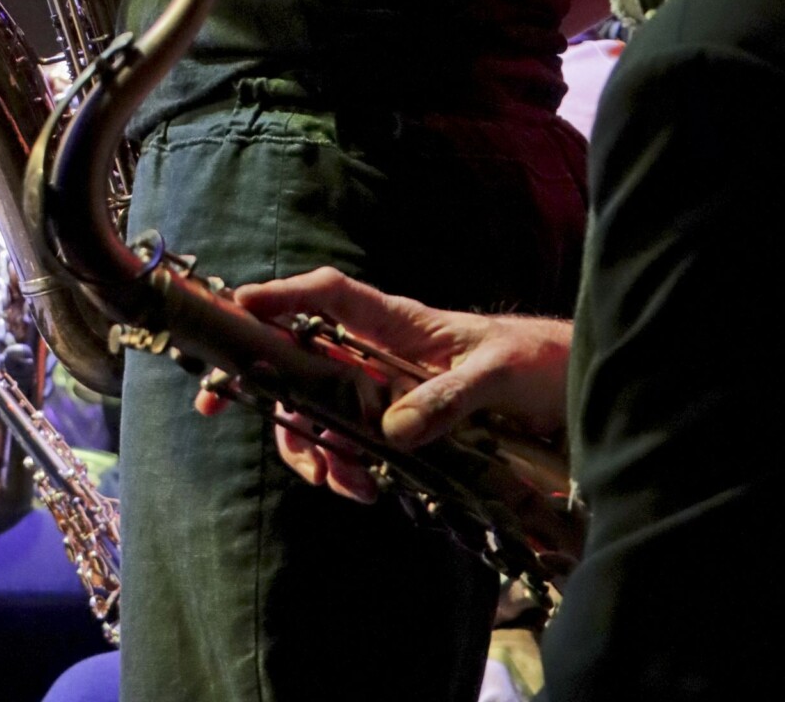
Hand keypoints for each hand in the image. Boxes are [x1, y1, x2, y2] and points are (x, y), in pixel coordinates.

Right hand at [194, 266, 571, 501]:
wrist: (568, 391)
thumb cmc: (536, 362)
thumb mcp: (499, 374)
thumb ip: (447, 398)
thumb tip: (389, 431)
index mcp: (398, 322)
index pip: (329, 295)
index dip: (281, 296)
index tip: (237, 307)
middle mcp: (379, 353)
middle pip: (298, 356)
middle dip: (256, 378)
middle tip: (216, 402)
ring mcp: (382, 391)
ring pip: (313, 410)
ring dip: (307, 446)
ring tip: (341, 481)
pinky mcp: (394, 428)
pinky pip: (345, 446)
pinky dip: (339, 470)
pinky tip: (362, 490)